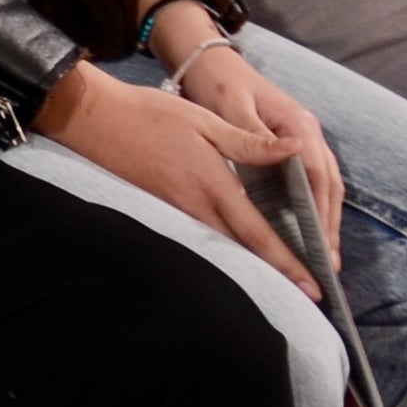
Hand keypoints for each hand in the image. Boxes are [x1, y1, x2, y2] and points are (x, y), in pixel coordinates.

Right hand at [46, 58, 319, 300]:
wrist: (92, 119)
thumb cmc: (150, 114)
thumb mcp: (204, 120)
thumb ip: (249, 142)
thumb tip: (295, 149)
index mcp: (212, 185)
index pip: (258, 233)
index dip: (288, 262)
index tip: (314, 286)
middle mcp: (194, 207)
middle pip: (243, 251)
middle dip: (277, 273)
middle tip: (309, 292)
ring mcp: (175, 212)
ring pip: (223, 247)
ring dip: (254, 263)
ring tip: (283, 276)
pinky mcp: (162, 209)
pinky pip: (201, 236)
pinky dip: (227, 248)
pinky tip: (240, 248)